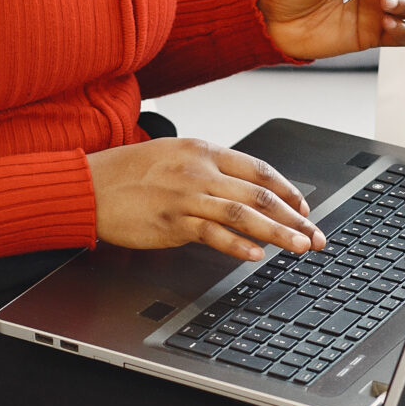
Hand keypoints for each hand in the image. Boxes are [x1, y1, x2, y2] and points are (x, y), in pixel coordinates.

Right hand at [85, 137, 326, 261]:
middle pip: (259, 193)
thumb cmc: (128, 173)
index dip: (287, 190)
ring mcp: (187, 196)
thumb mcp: (175, 157)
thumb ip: (210, 170)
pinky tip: (256, 255)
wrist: (89, 185)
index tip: (304, 207)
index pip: (259, 169)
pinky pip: (213, 234)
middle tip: (316, 234)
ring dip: (278, 232)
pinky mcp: (172, 221)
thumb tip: (244, 190)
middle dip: (294, 216)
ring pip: (244, 214)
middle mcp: (200, 170)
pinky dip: (238, 245)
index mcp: (204, 150)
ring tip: (300, 246)